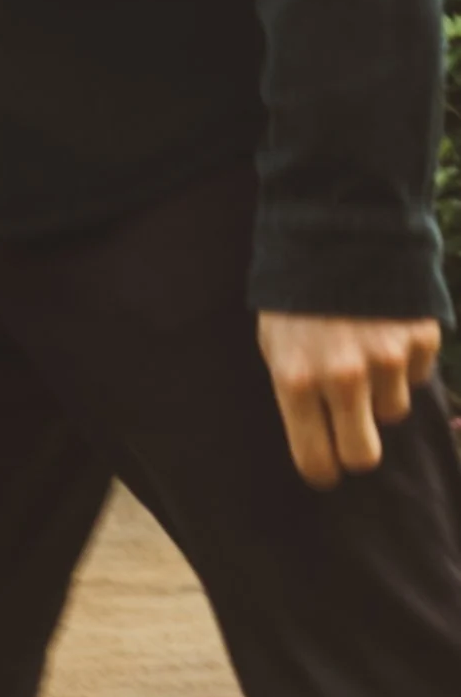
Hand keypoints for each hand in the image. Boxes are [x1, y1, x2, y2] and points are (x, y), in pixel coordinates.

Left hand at [256, 309, 444, 487]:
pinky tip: (384, 331)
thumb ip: (295, 389)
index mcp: (295, 379)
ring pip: (393, 413)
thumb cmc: (296, 292)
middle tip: (350, 428)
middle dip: (356, 447)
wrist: (338, 226)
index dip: (322, 470)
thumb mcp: (275, 341)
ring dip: (380, 393)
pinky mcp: (420, 340)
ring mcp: (387, 359)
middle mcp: (342, 376)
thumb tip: (317, 437)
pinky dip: (404, 363)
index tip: (325, 468)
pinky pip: (416, 376)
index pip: (316, 460)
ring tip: (362, 353)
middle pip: (364, 456)